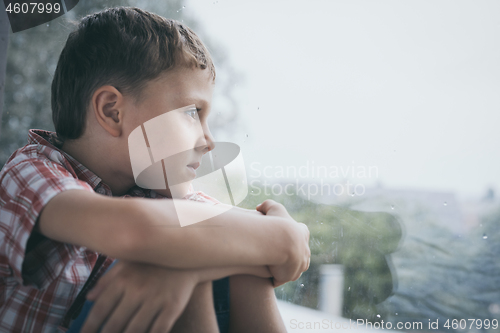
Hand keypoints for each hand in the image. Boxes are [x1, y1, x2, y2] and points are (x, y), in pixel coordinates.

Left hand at [81, 261, 198, 332]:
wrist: (188, 256)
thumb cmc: (153, 261)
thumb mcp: (127, 263)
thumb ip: (107, 280)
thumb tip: (89, 298)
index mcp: (123, 279)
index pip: (100, 309)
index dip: (88, 327)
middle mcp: (138, 290)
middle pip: (114, 324)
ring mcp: (156, 299)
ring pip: (134, 330)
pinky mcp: (173, 307)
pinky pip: (158, 330)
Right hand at [256, 200, 310, 286]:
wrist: (281, 242)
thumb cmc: (276, 223)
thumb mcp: (273, 208)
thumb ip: (266, 205)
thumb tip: (259, 208)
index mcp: (303, 233)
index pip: (299, 234)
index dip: (287, 235)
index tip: (276, 236)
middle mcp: (305, 250)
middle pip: (296, 253)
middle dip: (286, 254)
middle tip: (269, 252)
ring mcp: (299, 265)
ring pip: (290, 267)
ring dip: (281, 267)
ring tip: (265, 265)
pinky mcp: (291, 276)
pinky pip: (281, 278)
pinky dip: (274, 276)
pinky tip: (264, 273)